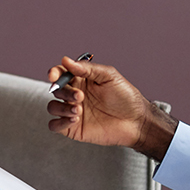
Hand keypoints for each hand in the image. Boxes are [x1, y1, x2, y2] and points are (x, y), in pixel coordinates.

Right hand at [46, 56, 175, 157]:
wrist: (136, 121)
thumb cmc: (126, 97)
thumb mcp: (109, 76)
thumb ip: (87, 69)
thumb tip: (66, 60)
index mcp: (81, 80)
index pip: (61, 74)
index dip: (54, 73)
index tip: (54, 76)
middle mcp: (74, 95)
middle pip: (56, 90)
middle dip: (64, 92)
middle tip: (80, 96)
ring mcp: (73, 112)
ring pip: (52, 107)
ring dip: (62, 107)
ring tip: (79, 110)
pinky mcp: (73, 129)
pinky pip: (55, 126)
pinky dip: (60, 122)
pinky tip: (75, 120)